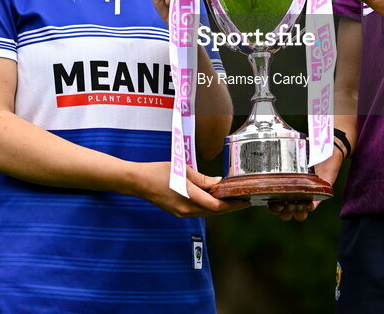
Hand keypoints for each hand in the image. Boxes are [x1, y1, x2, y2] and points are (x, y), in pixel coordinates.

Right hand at [130, 162, 249, 217]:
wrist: (138, 182)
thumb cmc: (159, 172)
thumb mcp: (184, 170)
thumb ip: (203, 179)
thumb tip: (220, 183)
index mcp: (188, 197)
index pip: (216, 206)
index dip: (233, 205)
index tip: (245, 200)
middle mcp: (186, 209)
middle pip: (214, 212)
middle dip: (230, 207)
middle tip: (244, 199)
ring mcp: (181, 213)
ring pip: (207, 212)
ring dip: (220, 207)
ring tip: (233, 198)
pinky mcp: (178, 212)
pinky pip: (198, 211)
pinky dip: (209, 206)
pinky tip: (215, 199)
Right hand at [266, 149, 343, 221]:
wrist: (324, 148)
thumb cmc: (305, 149)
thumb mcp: (290, 152)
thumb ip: (278, 153)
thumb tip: (266, 146)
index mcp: (283, 186)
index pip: (273, 204)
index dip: (272, 208)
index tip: (271, 202)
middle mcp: (293, 194)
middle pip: (284, 214)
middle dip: (283, 212)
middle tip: (285, 203)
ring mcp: (305, 196)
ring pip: (298, 215)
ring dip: (295, 213)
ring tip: (296, 203)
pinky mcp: (318, 195)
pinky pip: (312, 208)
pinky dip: (308, 208)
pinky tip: (307, 201)